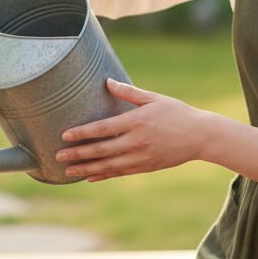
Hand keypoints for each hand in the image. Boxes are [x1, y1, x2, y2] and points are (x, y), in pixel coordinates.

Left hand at [55, 78, 212, 180]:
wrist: (201, 137)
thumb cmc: (177, 113)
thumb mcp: (154, 98)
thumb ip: (129, 92)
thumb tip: (107, 82)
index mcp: (136, 122)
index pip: (103, 129)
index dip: (82, 133)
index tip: (65, 135)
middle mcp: (136, 142)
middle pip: (101, 150)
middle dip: (77, 153)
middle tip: (57, 155)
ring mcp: (140, 157)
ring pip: (107, 165)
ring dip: (85, 167)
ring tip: (67, 170)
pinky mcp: (145, 167)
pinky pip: (119, 172)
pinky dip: (103, 175)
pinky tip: (89, 177)